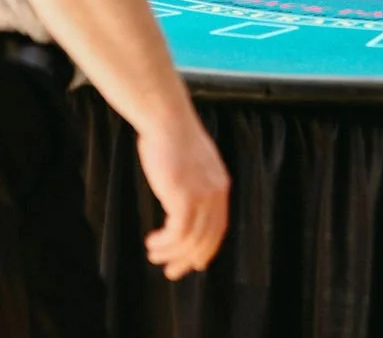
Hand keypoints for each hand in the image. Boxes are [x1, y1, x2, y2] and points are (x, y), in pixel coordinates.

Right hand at [137, 111, 229, 279]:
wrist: (167, 120)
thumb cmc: (172, 139)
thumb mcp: (193, 165)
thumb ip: (195, 185)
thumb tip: (185, 206)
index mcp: (220, 184)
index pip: (219, 227)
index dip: (207, 249)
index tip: (195, 264)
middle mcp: (216, 192)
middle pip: (207, 239)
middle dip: (188, 260)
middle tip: (171, 272)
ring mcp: (202, 195)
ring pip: (190, 240)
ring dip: (169, 253)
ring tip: (154, 254)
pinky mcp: (184, 196)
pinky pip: (177, 233)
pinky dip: (164, 243)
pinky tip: (152, 242)